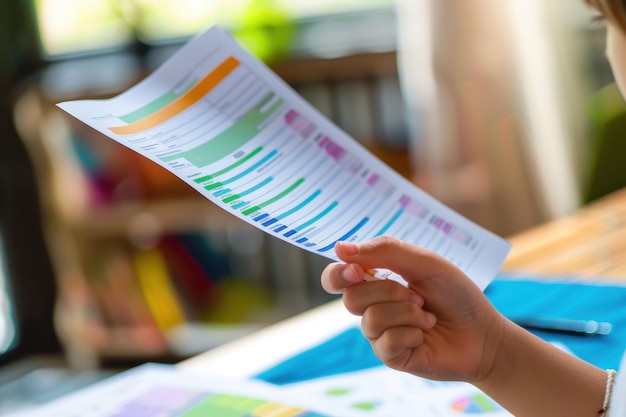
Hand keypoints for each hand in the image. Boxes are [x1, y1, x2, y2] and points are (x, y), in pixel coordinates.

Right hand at [321, 236, 505, 383]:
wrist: (482, 332)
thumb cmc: (455, 294)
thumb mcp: (424, 263)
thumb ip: (385, 251)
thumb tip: (340, 248)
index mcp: (376, 280)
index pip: (337, 277)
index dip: (338, 274)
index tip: (356, 270)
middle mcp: (373, 306)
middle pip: (350, 298)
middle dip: (387, 292)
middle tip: (414, 295)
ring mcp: (380, 333)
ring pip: (370, 319)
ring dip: (406, 314)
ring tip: (427, 316)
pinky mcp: (390, 356)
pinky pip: (385, 342)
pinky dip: (411, 333)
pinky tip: (425, 335)